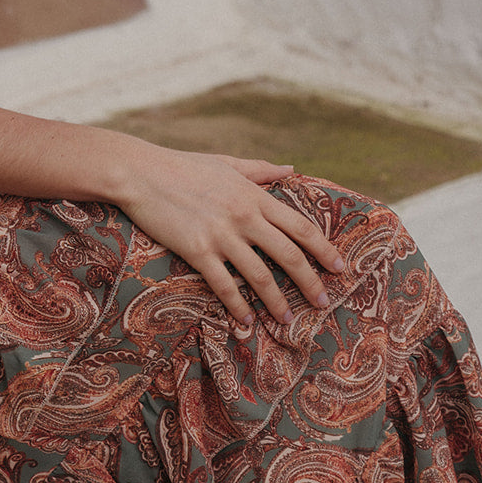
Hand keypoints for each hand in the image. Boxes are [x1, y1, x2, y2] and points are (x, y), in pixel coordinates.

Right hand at [117, 145, 345, 325]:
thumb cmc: (183, 166)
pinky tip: (246, 319)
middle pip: (289, 255)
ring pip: (260, 275)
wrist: (141, 173)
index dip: (325, 250)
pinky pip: (223, 285)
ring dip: (277, 301)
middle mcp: (245, 217)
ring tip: (287, 319)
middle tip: (324, 303)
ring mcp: (221, 235)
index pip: (301, 227)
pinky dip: (238, 304)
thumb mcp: (227, 163)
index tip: (340, 268)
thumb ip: (261, 170)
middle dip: (310, 282)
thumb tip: (291, 169)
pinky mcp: (197, 250)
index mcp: (255, 196)